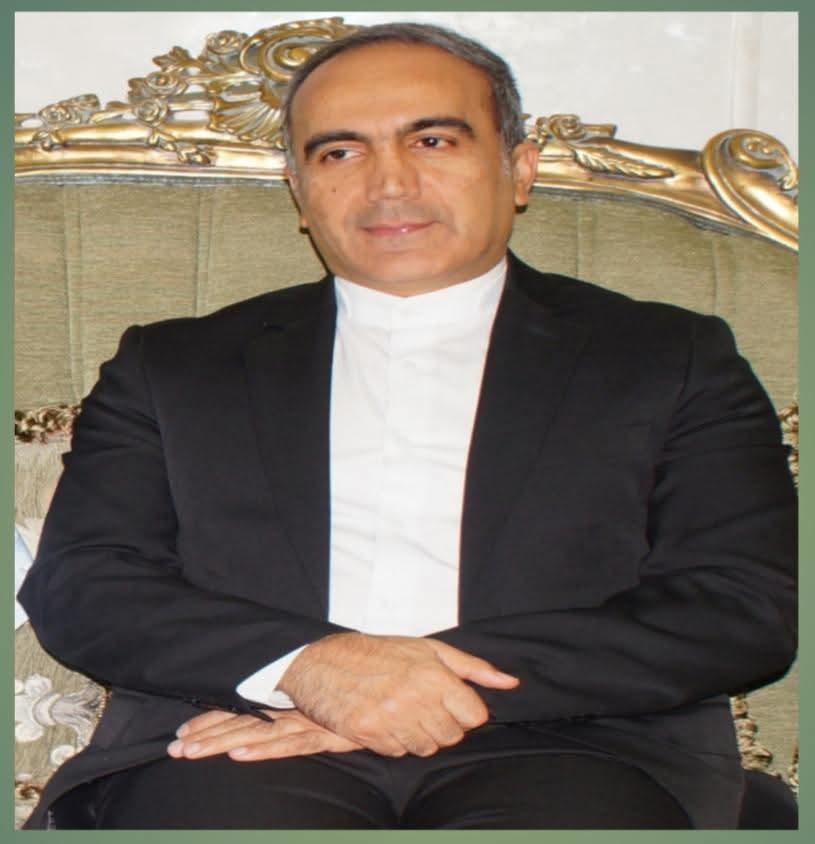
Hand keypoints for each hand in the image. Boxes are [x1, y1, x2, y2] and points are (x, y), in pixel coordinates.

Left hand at [167, 708, 361, 761]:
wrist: (395, 687)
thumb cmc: (360, 689)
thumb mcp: (324, 697)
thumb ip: (302, 703)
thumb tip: (277, 706)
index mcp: (288, 698)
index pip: (242, 708)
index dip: (212, 718)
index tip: (184, 730)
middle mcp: (293, 707)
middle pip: (242, 720)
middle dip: (206, 734)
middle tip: (174, 748)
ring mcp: (308, 720)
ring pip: (257, 732)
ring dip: (222, 742)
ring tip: (191, 752)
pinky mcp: (326, 733)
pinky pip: (292, 743)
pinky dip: (265, 749)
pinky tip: (241, 756)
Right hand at [277, 633, 518, 757]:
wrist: (325, 660)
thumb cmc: (380, 651)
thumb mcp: (428, 648)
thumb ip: (472, 667)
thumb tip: (510, 682)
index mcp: (433, 675)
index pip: (474, 715)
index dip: (466, 711)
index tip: (452, 702)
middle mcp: (414, 698)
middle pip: (452, 735)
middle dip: (444, 724)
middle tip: (424, 706)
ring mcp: (391, 718)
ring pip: (426, 747)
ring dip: (419, 734)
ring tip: (404, 711)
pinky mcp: (369, 733)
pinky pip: (398, 752)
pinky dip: (395, 741)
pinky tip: (385, 719)